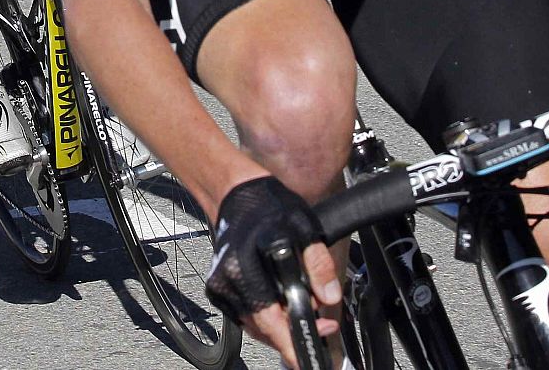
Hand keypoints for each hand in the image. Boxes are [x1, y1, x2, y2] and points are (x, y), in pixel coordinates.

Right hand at [205, 176, 341, 366]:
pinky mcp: (219, 290)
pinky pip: (247, 317)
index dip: (291, 340)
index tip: (308, 356)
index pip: (269, 317)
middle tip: (322, 325)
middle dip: (294, 332)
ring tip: (306, 309)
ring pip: (255, 326)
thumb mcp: (303, 226)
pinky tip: (283, 304)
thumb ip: (318, 264)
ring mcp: (220, 286)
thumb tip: (329, 297)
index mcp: (245, 263)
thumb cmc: (266, 205)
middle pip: (263, 327)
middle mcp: (227, 278)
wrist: (235, 194)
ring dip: (281, 326)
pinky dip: (267, 318)